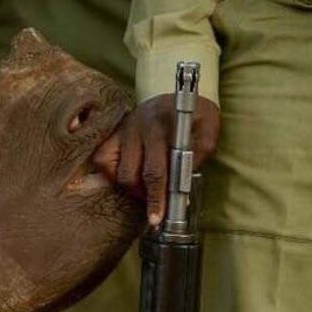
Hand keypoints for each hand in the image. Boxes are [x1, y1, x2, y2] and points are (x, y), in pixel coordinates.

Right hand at [93, 93, 219, 224]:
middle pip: (133, 175)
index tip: (159, 217)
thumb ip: (202, 150)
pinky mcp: (113, 133)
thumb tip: (185, 180)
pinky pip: (102, 160)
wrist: (176, 95)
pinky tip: (130, 177)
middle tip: (156, 212)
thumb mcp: (209, 126)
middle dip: (145, 198)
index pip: (156, 169)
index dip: (158, 196)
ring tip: (147, 190)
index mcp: (162, 125)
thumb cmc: (194, 115)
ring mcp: (122, 130)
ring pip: (117, 172)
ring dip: (132, 188)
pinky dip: (113, 175)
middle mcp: (137, 127)